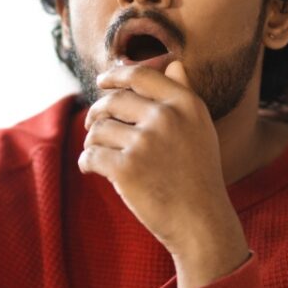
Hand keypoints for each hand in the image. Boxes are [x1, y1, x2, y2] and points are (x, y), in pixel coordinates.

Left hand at [80, 61, 249, 287]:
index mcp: (186, 104)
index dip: (115, 75)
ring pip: (98, 129)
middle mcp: (166, 118)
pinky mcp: (126, 168)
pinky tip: (90, 169)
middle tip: (94, 127)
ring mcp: (145, 142)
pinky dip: (86, 163)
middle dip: (97, 113)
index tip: (102, 81)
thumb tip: (176, 65)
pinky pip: (90, 155)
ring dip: (93, 142)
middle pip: (113, 101)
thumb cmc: (198, 177)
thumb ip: (184, 95)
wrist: (201, 222)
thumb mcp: (201, 130)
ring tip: (101, 155)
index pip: (140, 76)